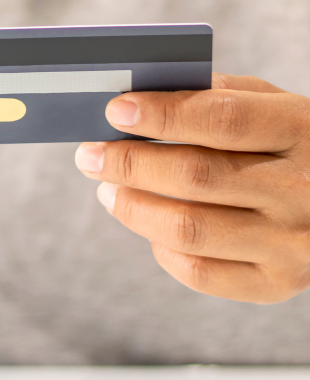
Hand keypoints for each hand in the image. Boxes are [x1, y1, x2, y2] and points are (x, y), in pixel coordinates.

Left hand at [75, 73, 309, 303]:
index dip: (162, 115)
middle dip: (129, 163)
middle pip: (195, 176)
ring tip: (108, 189)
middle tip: (91, 155)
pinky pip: (198, 272)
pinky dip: (161, 246)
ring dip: (133, 207)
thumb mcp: (271, 106)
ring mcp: (292, 245)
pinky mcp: (275, 283)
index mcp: (303, 131)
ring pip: (187, 228)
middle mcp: (303, 191)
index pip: (222, 119)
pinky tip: (150, 226)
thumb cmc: (290, 146)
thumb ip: (215, 96)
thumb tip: (139, 98)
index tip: (116, 111)